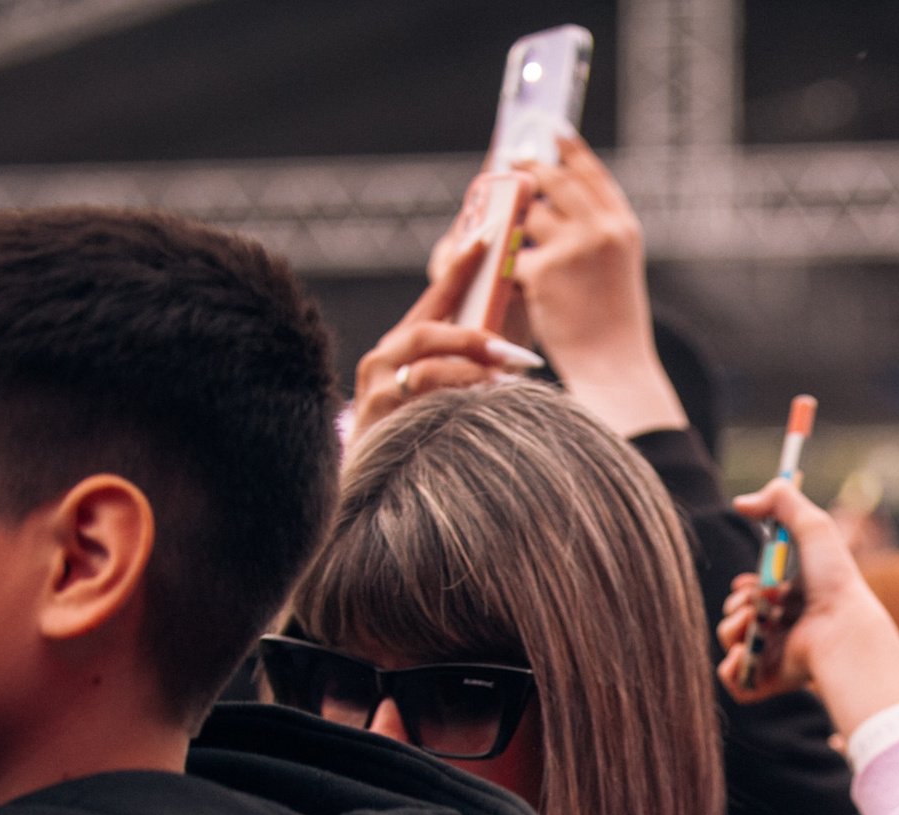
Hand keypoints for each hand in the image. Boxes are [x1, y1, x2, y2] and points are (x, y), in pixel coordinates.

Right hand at [350, 235, 543, 438]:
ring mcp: (375, 394)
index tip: (487, 236)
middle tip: (509, 349)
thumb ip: (482, 355)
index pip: (434, 298)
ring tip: (504, 381)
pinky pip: (419, 406)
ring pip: (423, 370)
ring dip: (468, 372)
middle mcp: (382, 363)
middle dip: (472, 337)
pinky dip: (456, 402)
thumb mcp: (457, 386)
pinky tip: (486, 405)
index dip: (460, 267)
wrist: (386, 494)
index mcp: (403, 345)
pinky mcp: (378, 426)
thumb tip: (523, 321)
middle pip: (425, 332)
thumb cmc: (432, 435)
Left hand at [507, 136, 688, 440]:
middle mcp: (600, 230)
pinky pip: (511, 251)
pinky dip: (503, 258)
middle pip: (552, 179)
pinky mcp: (543, 271)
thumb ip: (596, 231)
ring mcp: (572, 248)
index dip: (568, 148)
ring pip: (525, 212)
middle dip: (527, 168)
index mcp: (623, 226)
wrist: (614, 365)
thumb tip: (554, 200)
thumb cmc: (613, 323)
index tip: (550, 130)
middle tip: (509, 160)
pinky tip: (502, 265)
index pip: (592, 173)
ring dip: (511, 218)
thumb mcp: (618, 266)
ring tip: (506, 226)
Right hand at [716, 478, 898, 735]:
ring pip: (731, 644)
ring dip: (733, 628)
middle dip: (736, 605)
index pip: (755, 597)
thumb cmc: (834, 581)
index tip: (747, 582)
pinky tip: (745, 652)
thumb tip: (740, 501)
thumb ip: (782, 500)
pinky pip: (734, 681)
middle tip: (756, 602)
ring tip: (755, 622)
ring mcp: (776, 657)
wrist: (842, 628)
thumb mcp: (813, 526)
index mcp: (795, 602)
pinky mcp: (769, 682)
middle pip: (738, 617)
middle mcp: (785, 631)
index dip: (743, 588)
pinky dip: (733, 667)